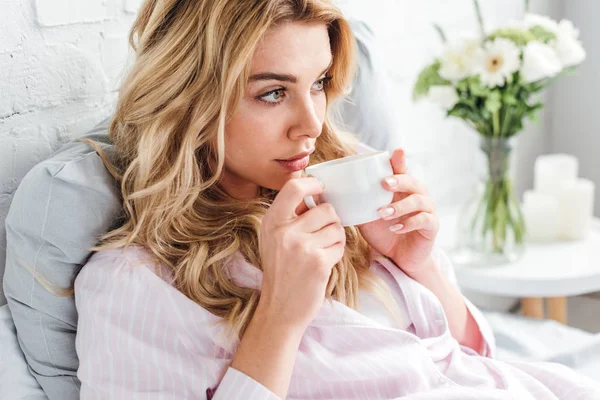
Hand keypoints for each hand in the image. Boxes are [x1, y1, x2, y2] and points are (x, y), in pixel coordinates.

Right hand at [258, 177, 345, 332]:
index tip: (320, 189)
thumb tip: (313, 188)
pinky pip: (340, 245)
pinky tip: (323, 263)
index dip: (312, 184)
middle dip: (330, 220)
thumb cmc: (281, 270)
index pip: (294, 188)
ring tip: (321, 250)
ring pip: (337, 227)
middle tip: (322, 234)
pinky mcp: (319, 262)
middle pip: (326, 208)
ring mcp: (302, 247)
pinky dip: (336, 253)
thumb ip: (290, 214)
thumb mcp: (274, 238)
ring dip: (335, 238)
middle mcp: (285, 232)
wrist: (280, 308)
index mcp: (272, 221)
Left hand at [358, 148, 438, 275]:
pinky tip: (396, 228)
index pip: (402, 169)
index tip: (396, 151)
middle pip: (413, 181)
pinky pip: (425, 219)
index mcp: (401, 189)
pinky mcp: (432, 226)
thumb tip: (323, 192)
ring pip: (419, 200)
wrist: (398, 258)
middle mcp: (417, 195)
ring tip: (383, 213)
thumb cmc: (382, 232)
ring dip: (399, 206)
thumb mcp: (365, 216)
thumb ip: (354, 202)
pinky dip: (409, 223)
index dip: (400, 160)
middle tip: (384, 183)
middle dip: (399, 180)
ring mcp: (427, 210)